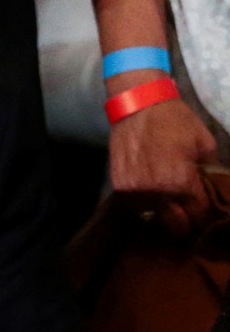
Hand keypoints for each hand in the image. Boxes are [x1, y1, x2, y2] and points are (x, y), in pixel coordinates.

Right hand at [110, 98, 216, 233]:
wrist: (137, 105)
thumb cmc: (175, 121)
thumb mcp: (205, 144)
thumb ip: (209, 172)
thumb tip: (213, 190)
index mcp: (181, 183)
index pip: (198, 216)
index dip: (205, 216)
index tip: (206, 213)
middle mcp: (156, 192)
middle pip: (175, 227)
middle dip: (186, 223)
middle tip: (189, 213)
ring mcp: (134, 190)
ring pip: (153, 216)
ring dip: (163, 211)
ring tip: (168, 198)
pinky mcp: (119, 184)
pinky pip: (136, 203)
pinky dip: (145, 200)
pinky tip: (151, 188)